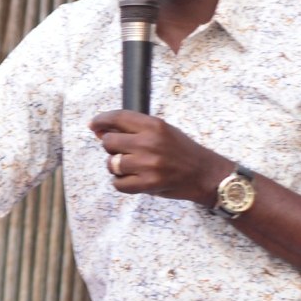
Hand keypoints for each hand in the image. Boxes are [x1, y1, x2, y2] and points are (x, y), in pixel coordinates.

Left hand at [90, 110, 231, 204]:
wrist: (206, 174)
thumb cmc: (183, 152)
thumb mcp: (163, 131)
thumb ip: (135, 130)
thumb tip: (101, 131)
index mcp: (154, 125)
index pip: (118, 117)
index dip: (101, 120)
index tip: (94, 124)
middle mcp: (149, 142)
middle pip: (109, 142)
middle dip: (111, 148)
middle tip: (124, 152)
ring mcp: (148, 164)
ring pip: (111, 164)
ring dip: (116, 167)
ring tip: (132, 167)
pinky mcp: (148, 183)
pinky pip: (118, 184)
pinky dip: (122, 183)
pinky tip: (134, 179)